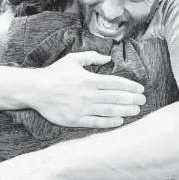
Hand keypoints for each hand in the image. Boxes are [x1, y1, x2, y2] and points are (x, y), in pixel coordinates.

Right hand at [30, 51, 145, 128]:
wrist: (35, 89)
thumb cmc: (55, 73)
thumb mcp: (72, 59)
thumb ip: (92, 57)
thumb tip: (108, 58)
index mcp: (88, 79)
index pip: (115, 83)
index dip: (130, 86)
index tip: (140, 89)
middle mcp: (87, 94)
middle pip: (116, 98)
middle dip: (132, 99)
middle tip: (143, 100)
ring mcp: (82, 108)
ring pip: (109, 110)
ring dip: (125, 111)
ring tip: (136, 110)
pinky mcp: (76, 120)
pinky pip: (96, 122)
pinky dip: (109, 122)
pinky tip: (120, 120)